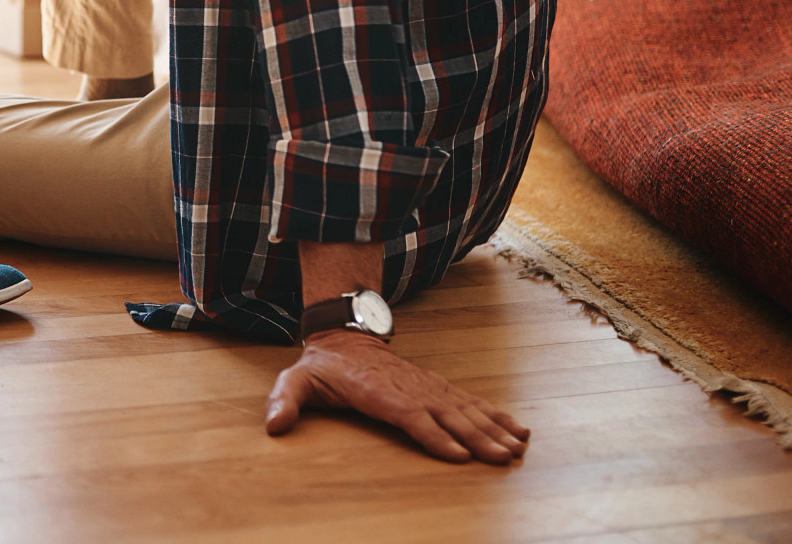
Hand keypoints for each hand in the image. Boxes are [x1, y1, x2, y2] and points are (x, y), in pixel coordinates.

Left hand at [265, 330, 529, 464]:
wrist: (344, 333)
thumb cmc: (321, 365)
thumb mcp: (296, 379)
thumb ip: (283, 400)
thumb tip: (274, 425)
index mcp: (376, 389)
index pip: (407, 413)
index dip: (432, 433)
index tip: (457, 453)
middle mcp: (408, 386)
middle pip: (445, 414)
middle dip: (476, 437)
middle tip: (502, 458)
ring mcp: (426, 386)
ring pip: (464, 408)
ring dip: (493, 428)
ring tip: (517, 448)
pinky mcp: (436, 387)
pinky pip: (470, 401)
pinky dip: (495, 415)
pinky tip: (517, 429)